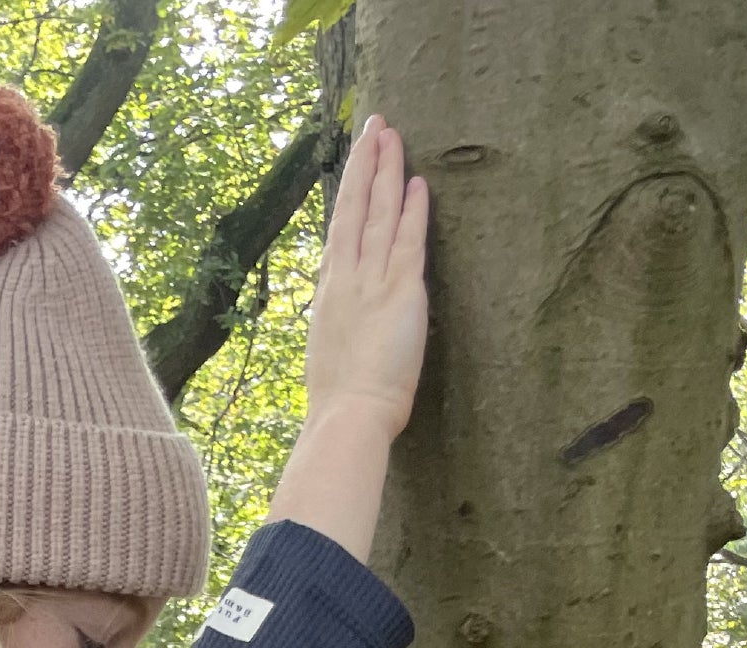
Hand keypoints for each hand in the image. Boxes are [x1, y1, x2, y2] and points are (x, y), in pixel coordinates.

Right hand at [266, 120, 428, 559]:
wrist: (346, 421)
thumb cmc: (340, 408)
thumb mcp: (333, 361)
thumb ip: (342, 338)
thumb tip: (346, 338)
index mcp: (329, 296)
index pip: (340, 233)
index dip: (348, 195)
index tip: (355, 165)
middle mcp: (346, 281)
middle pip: (354, 210)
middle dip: (365, 165)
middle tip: (374, 127)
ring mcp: (371, 284)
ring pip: (379, 215)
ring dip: (387, 172)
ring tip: (392, 136)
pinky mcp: (399, 294)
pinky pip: (407, 242)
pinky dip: (412, 212)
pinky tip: (417, 183)